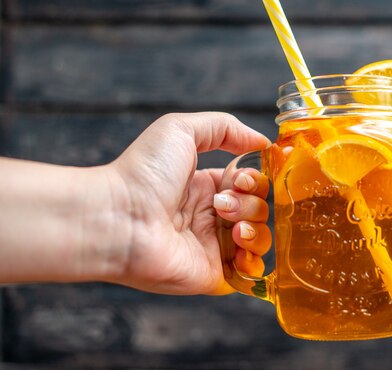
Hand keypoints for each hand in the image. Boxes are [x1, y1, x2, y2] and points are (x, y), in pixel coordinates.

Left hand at [106, 112, 271, 294]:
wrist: (118, 218)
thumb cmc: (143, 173)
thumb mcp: (181, 130)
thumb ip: (225, 127)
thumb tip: (262, 142)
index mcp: (205, 187)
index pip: (249, 184)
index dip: (254, 180)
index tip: (240, 179)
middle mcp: (211, 217)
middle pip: (258, 209)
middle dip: (252, 202)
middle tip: (223, 203)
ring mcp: (212, 248)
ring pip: (259, 238)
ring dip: (256, 227)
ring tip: (231, 225)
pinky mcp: (212, 274)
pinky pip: (250, 273)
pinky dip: (254, 258)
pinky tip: (237, 243)